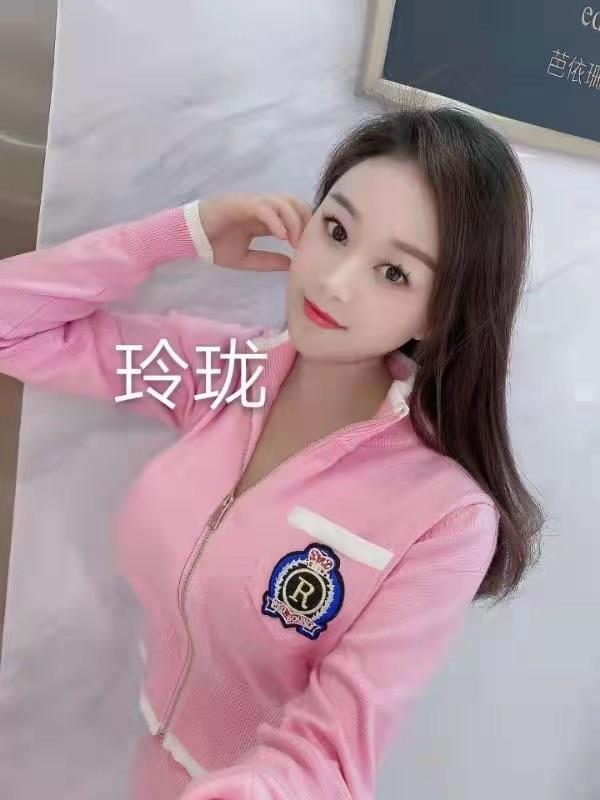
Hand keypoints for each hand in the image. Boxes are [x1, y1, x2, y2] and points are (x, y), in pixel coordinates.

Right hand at [196, 193, 312, 270]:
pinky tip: (281, 237)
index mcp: (263, 218)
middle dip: (305, 220)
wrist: (189, 238)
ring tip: (295, 241)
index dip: (304, 227)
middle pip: (293, 203)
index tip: (309, 247)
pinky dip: (276, 220)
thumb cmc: (213, 245)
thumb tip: (292, 265)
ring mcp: (251, 203)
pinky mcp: (240, 204)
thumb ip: (268, 261)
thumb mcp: (245, 259)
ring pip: (282, 201)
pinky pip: (264, 208)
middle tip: (306, 243)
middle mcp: (260, 207)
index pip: (293, 214)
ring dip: (293, 220)